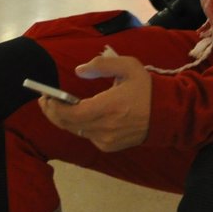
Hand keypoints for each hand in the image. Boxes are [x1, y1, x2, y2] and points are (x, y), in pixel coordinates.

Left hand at [37, 54, 152, 152]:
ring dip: (65, 119)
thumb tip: (78, 71)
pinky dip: (79, 126)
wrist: (167, 114)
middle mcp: (105, 127)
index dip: (54, 107)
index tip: (46, 96)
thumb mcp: (128, 66)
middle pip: (68, 124)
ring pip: (76, 130)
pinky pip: (87, 136)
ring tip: (57, 106)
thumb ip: (101, 65)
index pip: (71, 113)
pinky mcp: (109, 146)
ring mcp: (107, 140)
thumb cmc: (146, 88)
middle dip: (53, 112)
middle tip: (45, 100)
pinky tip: (78, 115)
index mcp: (109, 107)